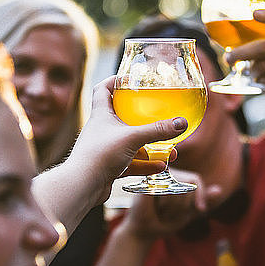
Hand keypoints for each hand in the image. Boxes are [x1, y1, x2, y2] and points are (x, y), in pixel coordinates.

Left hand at [71, 76, 188, 201]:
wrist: (82, 186)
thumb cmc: (99, 154)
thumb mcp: (133, 137)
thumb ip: (158, 130)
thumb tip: (181, 123)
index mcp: (101, 114)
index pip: (103, 89)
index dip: (114, 81)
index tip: (130, 79)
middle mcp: (102, 129)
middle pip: (120, 116)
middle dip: (140, 116)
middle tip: (156, 114)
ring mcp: (105, 149)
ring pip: (129, 143)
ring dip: (149, 145)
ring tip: (169, 148)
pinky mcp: (108, 167)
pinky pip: (131, 162)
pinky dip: (146, 164)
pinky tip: (161, 166)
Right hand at [120, 169, 221, 240]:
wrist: (143, 232)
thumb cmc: (165, 221)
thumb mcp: (189, 212)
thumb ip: (202, 200)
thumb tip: (219, 190)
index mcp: (176, 178)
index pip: (195, 180)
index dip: (200, 195)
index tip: (200, 210)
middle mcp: (165, 173)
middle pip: (188, 183)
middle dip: (185, 204)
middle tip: (172, 214)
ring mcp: (155, 176)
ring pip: (178, 187)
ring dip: (175, 206)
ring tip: (163, 212)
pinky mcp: (147, 182)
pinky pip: (166, 189)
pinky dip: (165, 203)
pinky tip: (156, 208)